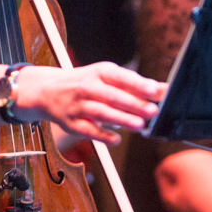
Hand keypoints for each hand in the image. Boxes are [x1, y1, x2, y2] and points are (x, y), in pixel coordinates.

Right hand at [17, 62, 162, 144]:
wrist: (48, 90)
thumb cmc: (85, 83)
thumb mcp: (107, 77)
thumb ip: (134, 85)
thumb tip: (163, 90)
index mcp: (99, 73)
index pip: (120, 77)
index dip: (137, 84)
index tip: (154, 90)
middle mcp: (87, 87)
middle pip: (112, 95)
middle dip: (133, 104)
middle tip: (152, 111)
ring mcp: (78, 105)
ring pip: (101, 112)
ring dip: (120, 119)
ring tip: (139, 125)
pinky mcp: (72, 122)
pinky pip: (88, 129)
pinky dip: (102, 135)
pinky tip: (116, 139)